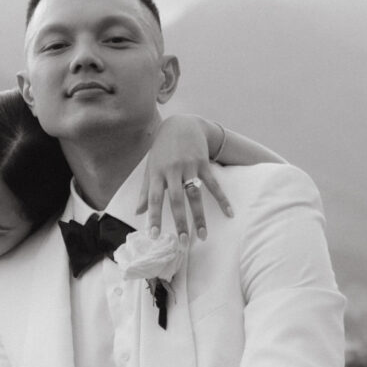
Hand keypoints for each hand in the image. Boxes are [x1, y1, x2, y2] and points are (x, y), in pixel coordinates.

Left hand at [146, 115, 232, 240]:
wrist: (181, 124)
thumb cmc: (162, 150)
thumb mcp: (150, 168)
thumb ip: (145, 191)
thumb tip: (138, 213)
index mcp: (157, 173)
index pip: (154, 199)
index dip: (154, 217)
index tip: (154, 236)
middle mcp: (172, 171)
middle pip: (176, 200)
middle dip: (180, 222)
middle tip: (184, 242)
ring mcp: (189, 166)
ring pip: (195, 195)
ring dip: (200, 217)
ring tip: (203, 235)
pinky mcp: (203, 163)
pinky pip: (214, 184)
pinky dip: (222, 199)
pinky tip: (229, 213)